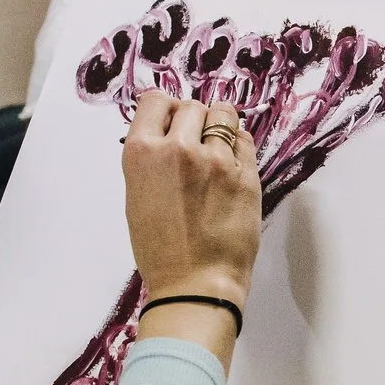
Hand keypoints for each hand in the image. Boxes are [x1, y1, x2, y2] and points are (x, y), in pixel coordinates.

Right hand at [124, 90, 262, 312]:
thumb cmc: (161, 249)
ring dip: (220, 125)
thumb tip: (170, 132)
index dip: (166, 110)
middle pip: (192, 106)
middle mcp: (178, 148)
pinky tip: (232, 162)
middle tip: (195, 143)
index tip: (172, 122)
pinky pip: (245, 140)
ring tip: (216, 148)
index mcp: (142, 153)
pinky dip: (239, 144)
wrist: (195, 283)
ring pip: (223, 115)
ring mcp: (216, 160)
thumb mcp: (138, 195)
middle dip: (193, 120)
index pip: (156, 101)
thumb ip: (153, 158)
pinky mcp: (246, 174)